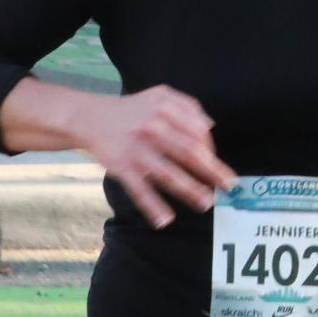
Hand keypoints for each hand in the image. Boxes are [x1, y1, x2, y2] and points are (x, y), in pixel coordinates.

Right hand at [81, 86, 235, 227]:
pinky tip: (165, 220)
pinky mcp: (122, 168)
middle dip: (211, 171)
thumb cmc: (131, 111)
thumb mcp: (159, 96)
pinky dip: (152, 207)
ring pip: (168, 173)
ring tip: (206, 203)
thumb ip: (187, 106)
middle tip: (228, 186)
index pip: (197, 131)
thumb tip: (210, 127)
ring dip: (189, 190)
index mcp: (165, 110)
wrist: (89, 118)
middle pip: (188, 151)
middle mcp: (152, 128)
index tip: (217, 166)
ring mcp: (137, 150)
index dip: (211, 150)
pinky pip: (140, 190)